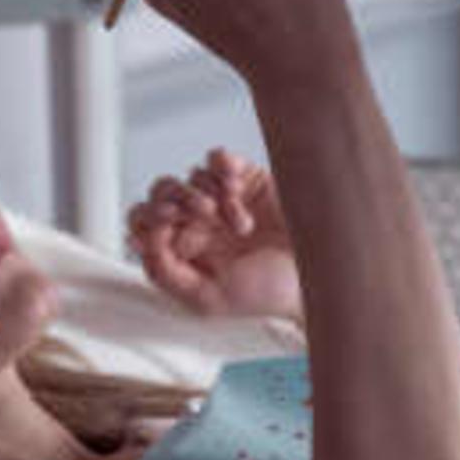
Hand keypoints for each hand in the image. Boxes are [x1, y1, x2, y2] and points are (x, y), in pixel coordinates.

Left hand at [127, 148, 302, 323]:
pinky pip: (216, 160)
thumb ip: (164, 273)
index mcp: (183, 253)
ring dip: (211, 197)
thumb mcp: (207, 299)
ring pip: (190, 176)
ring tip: (241, 226)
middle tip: (202, 217)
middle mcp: (198, 224)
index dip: (147, 220)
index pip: (142, 223)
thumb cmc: (269, 293)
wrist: (319, 274)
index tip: (167, 228)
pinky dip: (222, 169)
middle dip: (175, 200)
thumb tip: (141, 236)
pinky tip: (239, 191)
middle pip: (161, 191)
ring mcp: (222, 199)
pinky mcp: (247, 179)